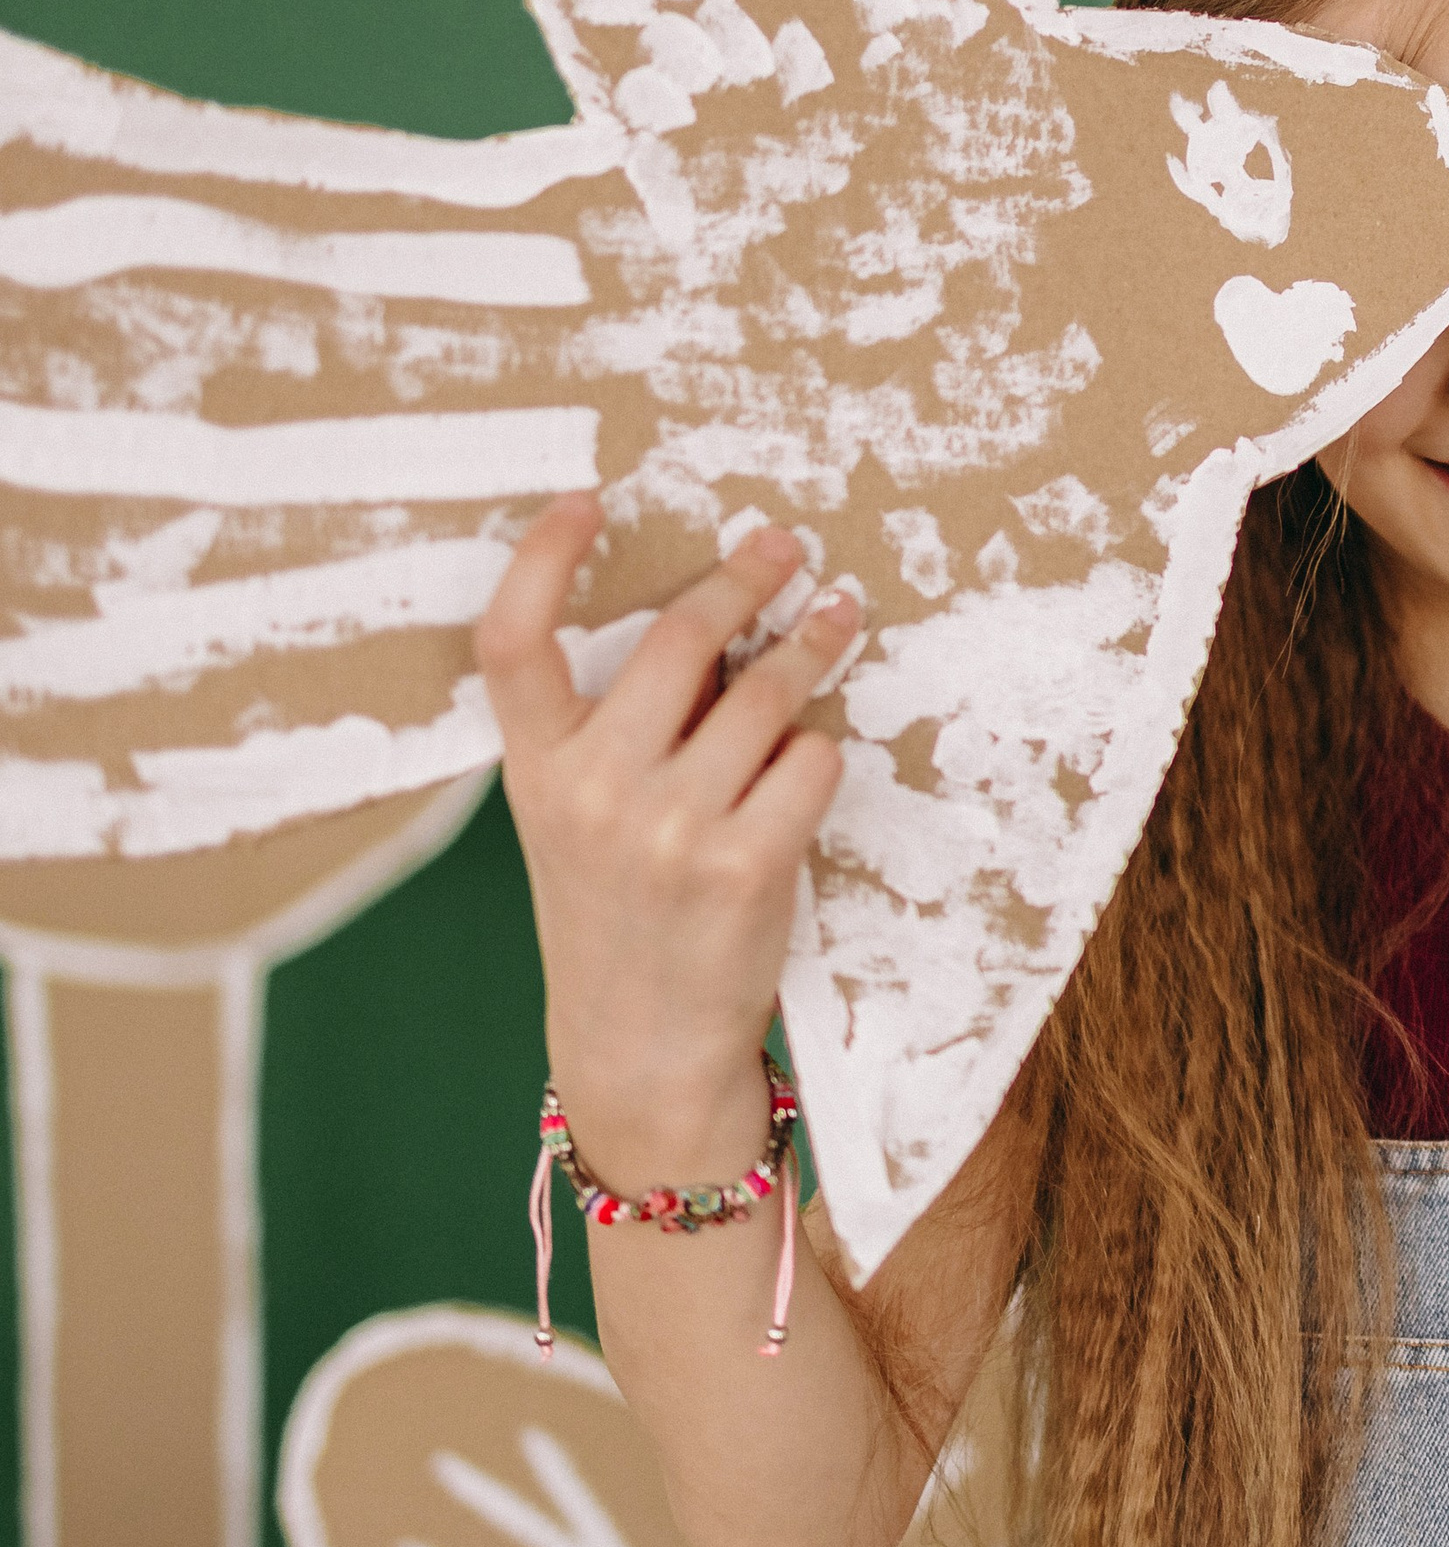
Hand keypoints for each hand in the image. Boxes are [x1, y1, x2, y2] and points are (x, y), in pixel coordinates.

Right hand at [476, 496, 862, 1189]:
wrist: (641, 1045)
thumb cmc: (617, 916)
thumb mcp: (577, 820)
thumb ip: (617, 731)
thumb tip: (710, 622)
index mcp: (535, 770)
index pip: (512, 639)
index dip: (543, 557)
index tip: (588, 501)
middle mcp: (594, 790)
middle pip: (675, 638)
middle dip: (743, 579)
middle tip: (783, 548)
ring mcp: (671, 828)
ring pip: (763, 694)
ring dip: (810, 644)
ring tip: (838, 616)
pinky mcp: (747, 863)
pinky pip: (810, 760)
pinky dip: (820, 750)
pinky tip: (811, 758)